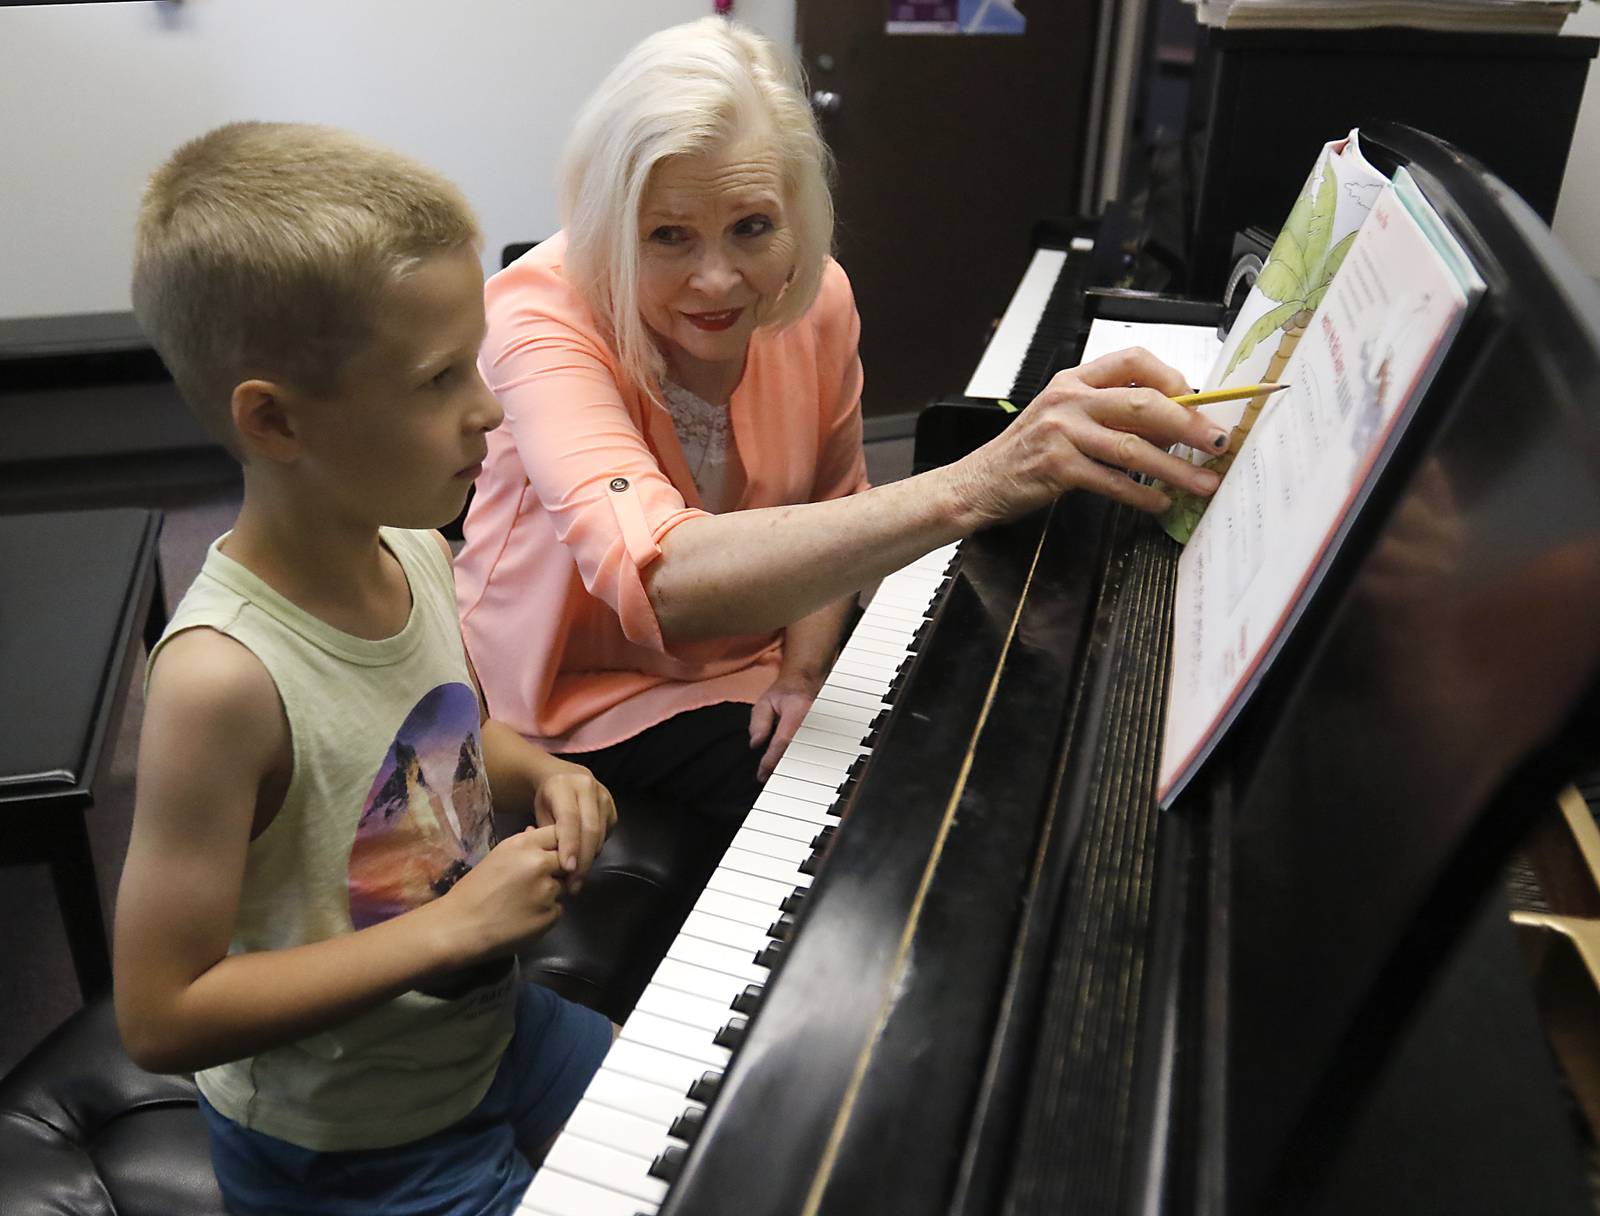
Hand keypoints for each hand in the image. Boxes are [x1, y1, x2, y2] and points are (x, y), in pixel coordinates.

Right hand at [441, 825, 566, 959]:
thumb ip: (522, 844)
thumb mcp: (497, 857)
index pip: (559, 834)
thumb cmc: (474, 891)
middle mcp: (539, 864)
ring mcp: (547, 891)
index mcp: (524, 845)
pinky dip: (546, 913)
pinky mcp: (550, 915)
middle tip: (535, 882)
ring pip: (563, 887)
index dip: (558, 845)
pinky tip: (525, 917)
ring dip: (551, 893)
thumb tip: (535, 830)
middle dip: (557, 870)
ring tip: (524, 902)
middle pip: (567, 860)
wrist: (460, 927)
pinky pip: (557, 910)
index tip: (551, 855)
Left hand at [532, 759, 616, 892]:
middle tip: (573, 883)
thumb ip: (545, 833)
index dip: (569, 844)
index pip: (569, 818)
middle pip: (590, 829)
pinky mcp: (613, 808)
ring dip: (589, 859)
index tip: (567, 869)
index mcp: (565, 785)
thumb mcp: (539, 812)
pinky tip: (584, 861)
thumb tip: (551, 860)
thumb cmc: (548, 799)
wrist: (564, 778)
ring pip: (600, 835)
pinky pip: (606, 835)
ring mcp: (604, 797)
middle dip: (583, 859)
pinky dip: (595, 851)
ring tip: (576, 879)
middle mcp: (588, 788)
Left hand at [749, 670, 821, 781]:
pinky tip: (793, 774)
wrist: (807, 683)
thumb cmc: (785, 694)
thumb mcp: (766, 702)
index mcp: (797, 711)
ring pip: (810, 757)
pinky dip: (802, 765)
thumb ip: (759, 721)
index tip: (762, 773)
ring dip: (795, 771)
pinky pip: (815, 755)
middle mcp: (813, 721)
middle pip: (799, 753)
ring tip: (780, 781)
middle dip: (784, 770)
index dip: (772, 759)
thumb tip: (756, 743)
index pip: (783, 740)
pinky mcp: (825, 737)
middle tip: (770, 782)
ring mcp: (822, 730)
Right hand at [955, 347, 1231, 526]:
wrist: (978, 482)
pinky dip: (1140, 494)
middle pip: (1143, 403)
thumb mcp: (1065, 418)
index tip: (1197, 401)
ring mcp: (1062, 432)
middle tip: (1218, 442)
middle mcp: (1069, 399)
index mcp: (1075, 380)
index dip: (1173, 377)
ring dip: (1175, 468)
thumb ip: (1109, 414)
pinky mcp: (1057, 467)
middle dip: (1189, 424)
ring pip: (1133, 447)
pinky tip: (1159, 502)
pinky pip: (1111, 480)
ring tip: (1202, 483)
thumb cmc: (1027, 452)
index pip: (1134, 361)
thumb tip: (1172, 426)